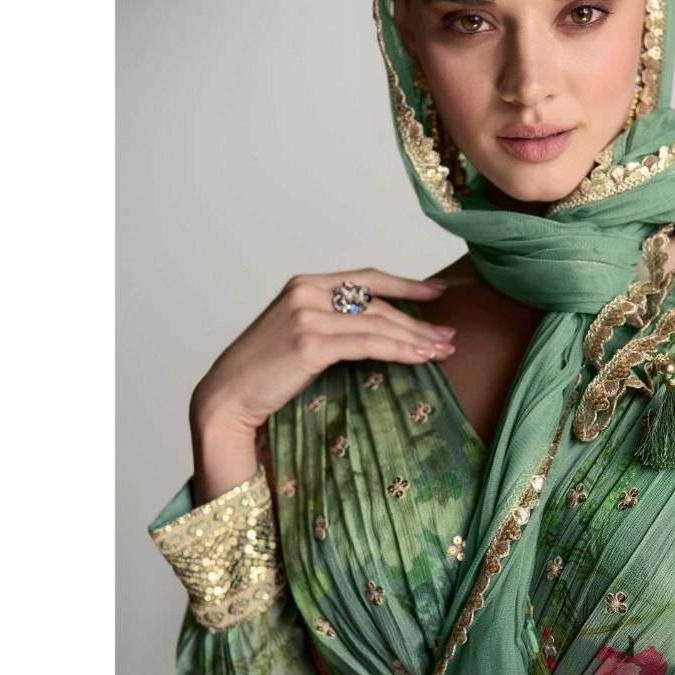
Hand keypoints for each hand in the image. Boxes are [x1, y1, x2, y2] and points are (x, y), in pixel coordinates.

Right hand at [189, 267, 456, 436]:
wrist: (226, 397)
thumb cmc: (262, 373)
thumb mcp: (296, 335)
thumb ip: (330, 323)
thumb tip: (378, 331)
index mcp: (304, 284)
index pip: (366, 278)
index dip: (406, 283)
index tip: (438, 290)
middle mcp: (306, 292)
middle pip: (377, 303)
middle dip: (418, 319)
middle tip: (448, 335)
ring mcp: (307, 315)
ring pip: (377, 323)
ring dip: (415, 337)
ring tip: (442, 350)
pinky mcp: (310, 343)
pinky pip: (368, 344)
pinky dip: (398, 350)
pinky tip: (419, 357)